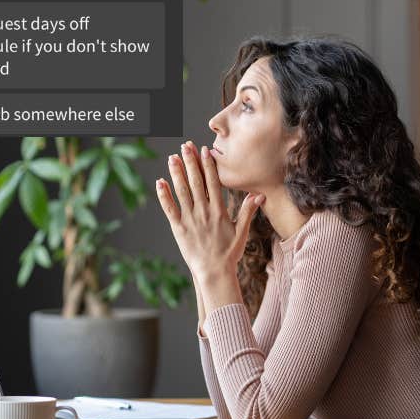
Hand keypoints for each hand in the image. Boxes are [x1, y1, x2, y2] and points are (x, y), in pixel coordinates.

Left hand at [156, 140, 264, 280]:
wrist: (214, 273)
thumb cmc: (229, 254)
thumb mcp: (242, 232)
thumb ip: (248, 211)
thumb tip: (259, 195)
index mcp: (219, 211)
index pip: (213, 183)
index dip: (208, 165)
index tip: (205, 151)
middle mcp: (204, 212)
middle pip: (196, 182)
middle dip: (190, 162)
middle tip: (185, 145)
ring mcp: (190, 220)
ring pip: (182, 192)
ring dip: (176, 173)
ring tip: (172, 158)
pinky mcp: (179, 229)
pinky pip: (170, 209)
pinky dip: (164, 195)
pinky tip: (160, 182)